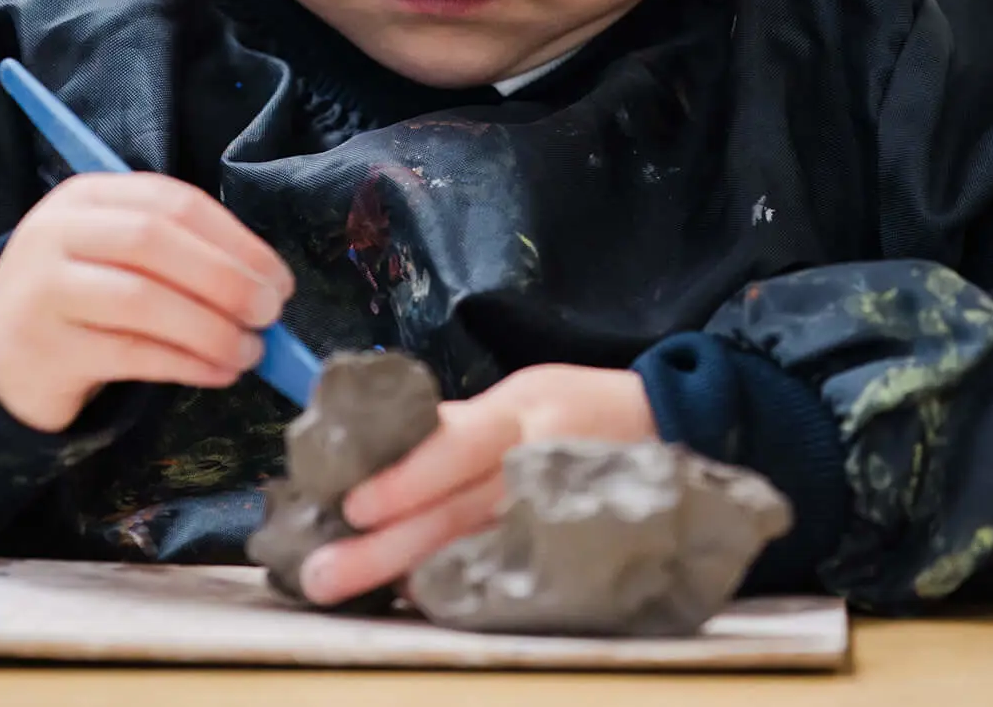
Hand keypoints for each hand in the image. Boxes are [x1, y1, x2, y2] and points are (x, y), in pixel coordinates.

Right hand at [0, 172, 295, 432]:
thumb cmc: (78, 299)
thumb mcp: (112, 254)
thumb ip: (177, 254)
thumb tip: (264, 284)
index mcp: (86, 195)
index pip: (172, 200)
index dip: (236, 239)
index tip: (278, 278)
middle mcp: (58, 232)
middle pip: (155, 241)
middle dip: (227, 277)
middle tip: (269, 313)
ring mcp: (45, 289)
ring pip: (143, 299)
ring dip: (212, 328)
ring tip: (250, 351)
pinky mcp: (46, 348)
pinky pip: (131, 354)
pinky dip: (187, 363)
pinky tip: (218, 372)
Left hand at [298, 363, 657, 605]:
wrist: (669, 426)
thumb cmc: (579, 406)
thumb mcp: (521, 392)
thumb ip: (459, 423)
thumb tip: (380, 444)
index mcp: (521, 417)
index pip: (457, 446)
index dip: (405, 479)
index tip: (353, 506)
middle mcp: (537, 469)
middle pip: (454, 516)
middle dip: (383, 551)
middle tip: (323, 576)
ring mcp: (555, 520)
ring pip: (475, 556)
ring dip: (411, 578)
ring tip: (360, 593)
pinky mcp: (568, 558)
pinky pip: (504, 581)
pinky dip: (457, 592)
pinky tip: (418, 600)